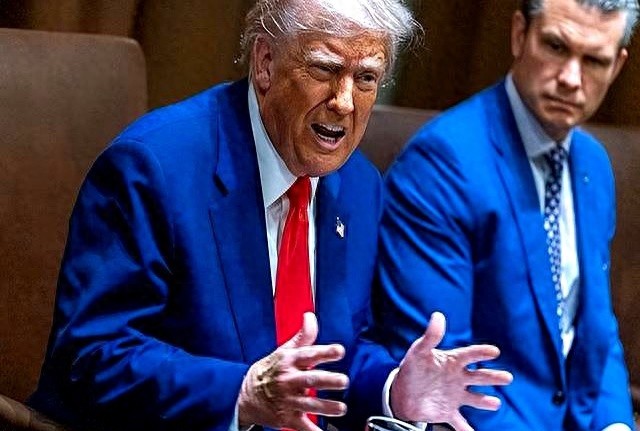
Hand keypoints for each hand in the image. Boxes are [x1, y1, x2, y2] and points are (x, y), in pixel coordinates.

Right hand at [238, 312, 348, 430]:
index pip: (308, 354)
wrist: (243, 395)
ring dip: (326, 407)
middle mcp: (288, 380)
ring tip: (341, 408)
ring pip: (309, 404)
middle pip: (310, 379)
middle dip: (328, 381)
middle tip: (343, 381)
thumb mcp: (283, 351)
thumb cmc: (268, 371)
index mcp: (288, 362)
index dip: (324, 352)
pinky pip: (302, 426)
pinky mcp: (286, 418)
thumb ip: (302, 336)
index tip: (339, 351)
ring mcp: (287, 400)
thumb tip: (311, 317)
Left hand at [390, 312, 512, 430]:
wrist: (402, 392)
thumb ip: (430, 336)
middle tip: (508, 377)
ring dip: (485, 401)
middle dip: (493, 377)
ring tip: (496, 403)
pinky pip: (461, 423)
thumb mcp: (418, 351)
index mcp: (451, 362)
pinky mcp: (448, 411)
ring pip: (475, 398)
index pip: (468, 355)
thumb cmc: (412, 369)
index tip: (494, 351)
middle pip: (478, 377)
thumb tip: (437, 315)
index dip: (480, 352)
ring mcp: (454, 396)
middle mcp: (457, 378)